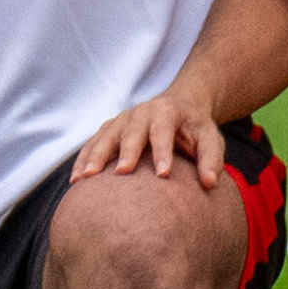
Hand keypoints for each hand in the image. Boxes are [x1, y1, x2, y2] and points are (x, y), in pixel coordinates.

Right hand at [81, 86, 261, 183]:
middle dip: (126, 151)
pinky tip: (76, 180)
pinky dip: (83, 159)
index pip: (163, 130)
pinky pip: (93, 143)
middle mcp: (142, 112)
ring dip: (95, 156)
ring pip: (106, 136)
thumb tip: (210, 183)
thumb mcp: (211, 138)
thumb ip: (211, 158)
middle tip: (122, 173)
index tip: (163, 174)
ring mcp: (122, 119)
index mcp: (167, 111)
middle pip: (131, 131)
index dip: (163, 151)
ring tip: (86, 179)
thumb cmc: (195, 129)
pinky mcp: (110, 128)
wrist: (180, 105)